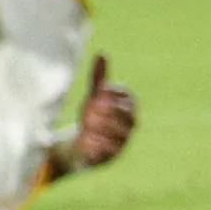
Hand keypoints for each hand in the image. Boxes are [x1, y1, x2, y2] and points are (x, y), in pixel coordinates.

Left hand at [45, 60, 137, 179]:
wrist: (81, 144)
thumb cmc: (91, 116)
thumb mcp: (93, 96)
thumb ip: (99, 78)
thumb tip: (102, 53)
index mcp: (128, 108)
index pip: (129, 99)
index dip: (114, 95)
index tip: (98, 92)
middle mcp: (130, 125)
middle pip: (129, 118)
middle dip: (110, 112)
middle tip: (91, 109)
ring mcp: (124, 141)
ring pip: (122, 136)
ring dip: (104, 128)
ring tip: (88, 124)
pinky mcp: (114, 156)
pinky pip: (112, 152)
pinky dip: (100, 145)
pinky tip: (87, 140)